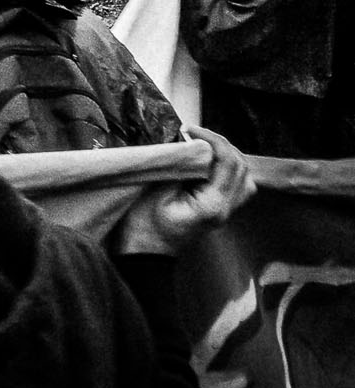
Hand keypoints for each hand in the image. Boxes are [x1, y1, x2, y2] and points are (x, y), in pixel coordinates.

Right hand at [111, 126, 254, 256]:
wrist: (146, 257)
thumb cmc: (144, 227)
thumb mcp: (155, 192)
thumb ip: (177, 168)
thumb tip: (186, 145)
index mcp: (212, 204)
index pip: (228, 163)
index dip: (212, 139)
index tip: (188, 130)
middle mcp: (225, 208)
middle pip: (241, 167)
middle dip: (221, 145)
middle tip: (194, 135)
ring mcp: (225, 212)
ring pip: (244, 177)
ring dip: (227, 157)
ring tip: (203, 147)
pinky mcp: (219, 212)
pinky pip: (236, 186)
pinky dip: (227, 170)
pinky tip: (207, 165)